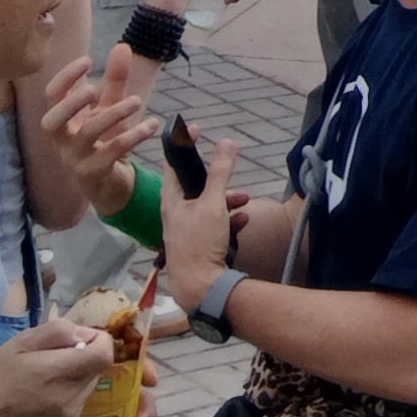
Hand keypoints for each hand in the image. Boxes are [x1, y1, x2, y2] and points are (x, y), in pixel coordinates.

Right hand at [0, 317, 115, 416]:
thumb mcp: (22, 341)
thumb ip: (57, 331)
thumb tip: (84, 335)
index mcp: (59, 373)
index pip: (103, 354)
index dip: (98, 341)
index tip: (81, 339)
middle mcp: (69, 398)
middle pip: (96, 370)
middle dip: (84, 358)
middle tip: (58, 357)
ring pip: (89, 388)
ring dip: (78, 378)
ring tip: (49, 378)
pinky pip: (79, 404)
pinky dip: (70, 395)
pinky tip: (47, 395)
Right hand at [37, 45, 152, 207]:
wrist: (110, 184)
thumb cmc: (104, 140)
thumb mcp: (110, 107)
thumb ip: (115, 79)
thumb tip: (122, 46)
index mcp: (64, 121)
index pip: (52, 97)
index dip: (65, 78)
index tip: (87, 60)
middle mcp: (63, 141)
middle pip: (52, 121)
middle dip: (72, 104)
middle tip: (95, 90)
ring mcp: (76, 159)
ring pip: (87, 135)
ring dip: (113, 115)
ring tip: (137, 101)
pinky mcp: (93, 174)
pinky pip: (111, 153)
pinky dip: (133, 136)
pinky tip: (152, 124)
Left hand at [154, 136, 236, 290]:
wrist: (200, 287)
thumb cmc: (200, 241)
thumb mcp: (212, 203)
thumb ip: (220, 172)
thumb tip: (226, 142)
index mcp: (171, 202)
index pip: (174, 166)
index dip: (183, 146)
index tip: (196, 129)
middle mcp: (175, 215)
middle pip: (195, 187)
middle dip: (217, 178)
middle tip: (230, 166)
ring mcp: (186, 232)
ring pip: (208, 207)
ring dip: (227, 200)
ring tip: (245, 200)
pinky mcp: (199, 247)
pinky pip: (215, 226)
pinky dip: (229, 220)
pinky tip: (242, 221)